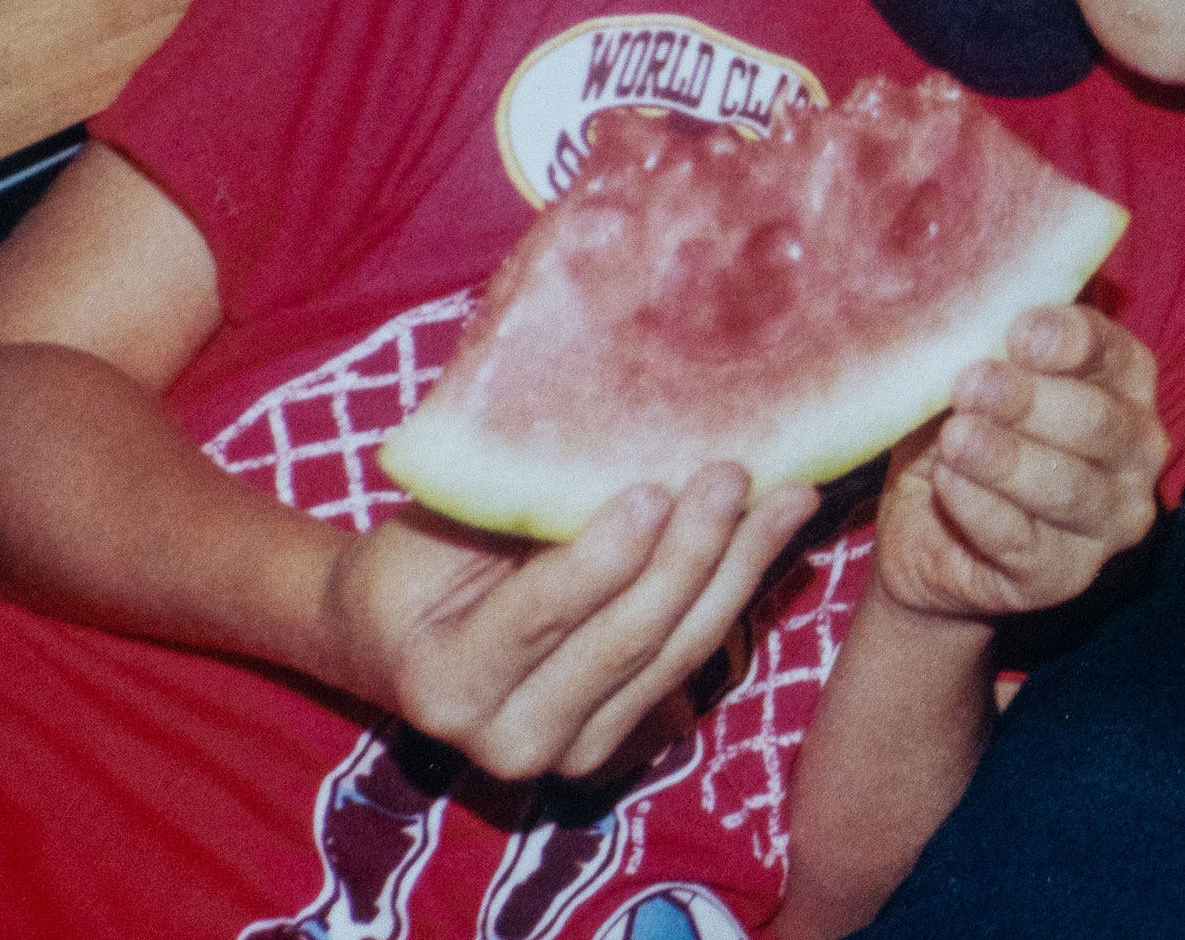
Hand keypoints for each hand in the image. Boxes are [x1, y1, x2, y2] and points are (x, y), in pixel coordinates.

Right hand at [316, 464, 817, 781]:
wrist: (396, 636)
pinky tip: (777, 531)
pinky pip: (692, 657)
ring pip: (676, 653)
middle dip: (690, 553)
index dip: (602, 555)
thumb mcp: (445, 525)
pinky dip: (737, 589)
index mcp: (446, 684)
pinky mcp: (621, 740)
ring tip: (788, 496)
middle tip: (733, 474)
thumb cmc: (417, 558)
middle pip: (625, 641)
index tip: (654, 488)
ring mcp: (572, 753)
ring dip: (738, 568)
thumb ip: (517, 502)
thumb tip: (614, 431)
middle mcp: (508, 741)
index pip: (539, 615)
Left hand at [869, 305, 1167, 622]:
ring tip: (954, 438)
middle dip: (1030, 400)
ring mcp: (1110, 520)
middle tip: (970, 384)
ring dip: (1005, 458)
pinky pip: (1025, 541)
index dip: (1068, 340)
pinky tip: (947, 483)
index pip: (1113, 352)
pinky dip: (981, 508)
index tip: (1017, 332)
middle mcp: (1136, 450)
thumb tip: (971, 301)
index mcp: (1123, 382)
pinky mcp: (1067, 576)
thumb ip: (987, 343)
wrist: (927, 535)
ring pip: (1068, 487)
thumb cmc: (960, 432)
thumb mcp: (971, 377)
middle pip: (1098, 421)